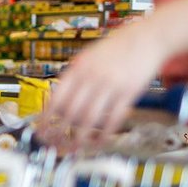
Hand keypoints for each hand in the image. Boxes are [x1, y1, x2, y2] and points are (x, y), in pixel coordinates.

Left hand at [35, 22, 166, 147]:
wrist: (146, 38)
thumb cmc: (115, 48)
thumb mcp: (88, 56)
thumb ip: (75, 76)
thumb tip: (59, 100)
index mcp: (78, 68)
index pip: (56, 97)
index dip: (46, 117)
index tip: (41, 130)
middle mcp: (92, 77)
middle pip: (71, 112)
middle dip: (60, 132)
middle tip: (55, 144)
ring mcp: (111, 85)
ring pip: (90, 119)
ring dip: (80, 138)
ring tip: (74, 148)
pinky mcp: (129, 93)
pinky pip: (113, 119)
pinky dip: (105, 134)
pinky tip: (99, 142)